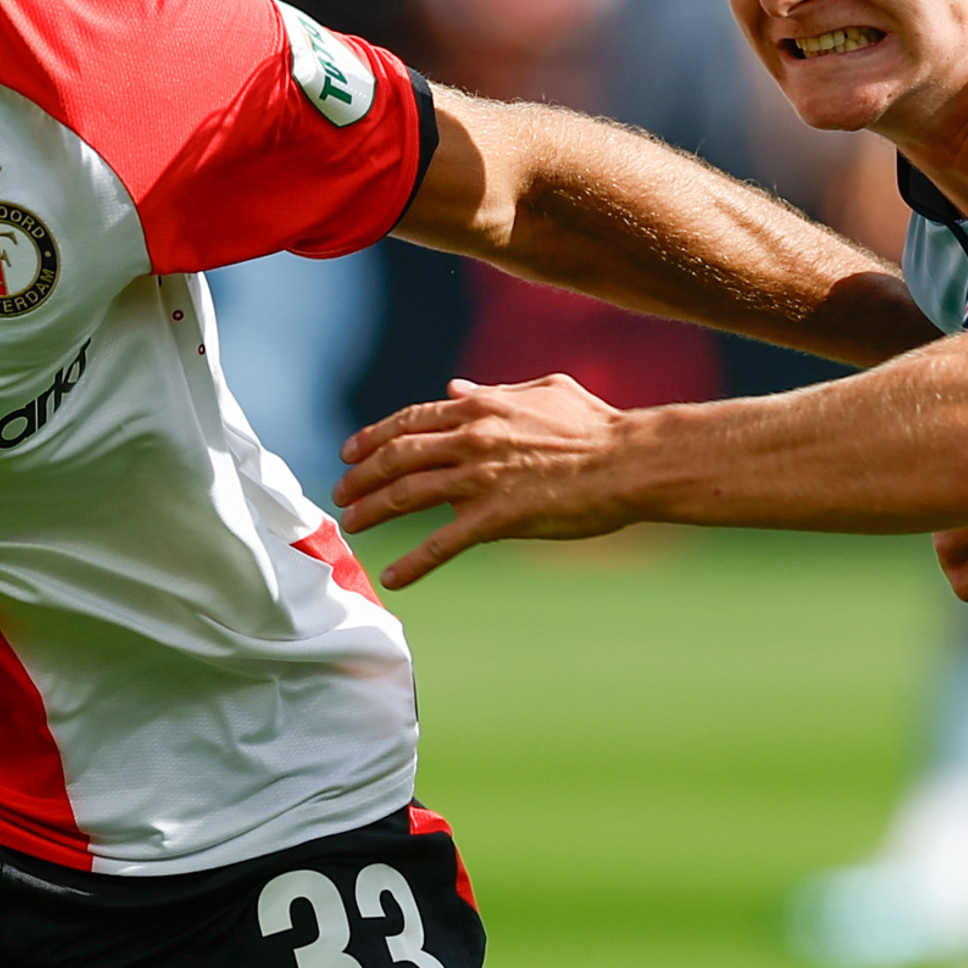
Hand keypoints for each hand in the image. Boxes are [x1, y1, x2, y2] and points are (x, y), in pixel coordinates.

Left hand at [334, 374, 638, 587]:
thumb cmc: (594, 424)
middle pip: (396, 457)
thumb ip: (491, 393)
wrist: (627, 461)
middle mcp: (470, 439)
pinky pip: (442, 544)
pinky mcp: (497, 518)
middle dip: (361, 476)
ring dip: (372, 512)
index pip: (409, 420)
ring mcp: (480, 479)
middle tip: (340, 493)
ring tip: (352, 527)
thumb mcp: (539, 391)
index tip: (350, 452)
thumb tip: (454, 390)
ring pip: (407, 496)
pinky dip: (413, 562)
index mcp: (479, 408)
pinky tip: (393, 577)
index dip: (373, 437)